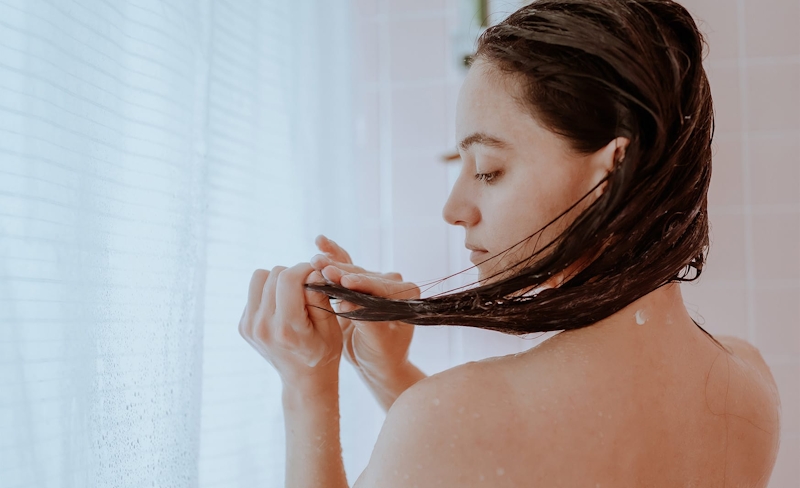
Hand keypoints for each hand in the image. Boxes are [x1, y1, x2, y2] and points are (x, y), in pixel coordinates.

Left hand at [238, 262, 342, 389]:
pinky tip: (282, 308)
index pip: (288, 279)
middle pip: (274, 274)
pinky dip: (270, 293)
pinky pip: (254, 291)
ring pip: (259, 278)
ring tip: (293, 296)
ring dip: (278, 281)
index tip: (316, 274)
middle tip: (307, 288)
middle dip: (294, 274)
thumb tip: (312, 272)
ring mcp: (249, 327)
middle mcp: (262, 326)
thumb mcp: (331, 328)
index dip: (304, 268)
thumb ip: (320, 298)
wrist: (304, 380)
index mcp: (285, 328)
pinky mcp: (243, 325)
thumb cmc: (323, 352)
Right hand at [311, 235, 418, 384]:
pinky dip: (334, 256)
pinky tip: (320, 242)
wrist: (378, 363)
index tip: (343, 280)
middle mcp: (394, 284)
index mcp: (407, 296)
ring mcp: (376, 282)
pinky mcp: (361, 283)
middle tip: (321, 267)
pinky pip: (346, 267)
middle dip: (342, 272)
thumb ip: (366, 321)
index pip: (380, 287)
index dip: (361, 283)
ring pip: (352, 270)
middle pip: (364, 275)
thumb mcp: (377, 342)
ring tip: (314, 259)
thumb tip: (346, 302)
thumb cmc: (383, 356)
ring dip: (333, 264)